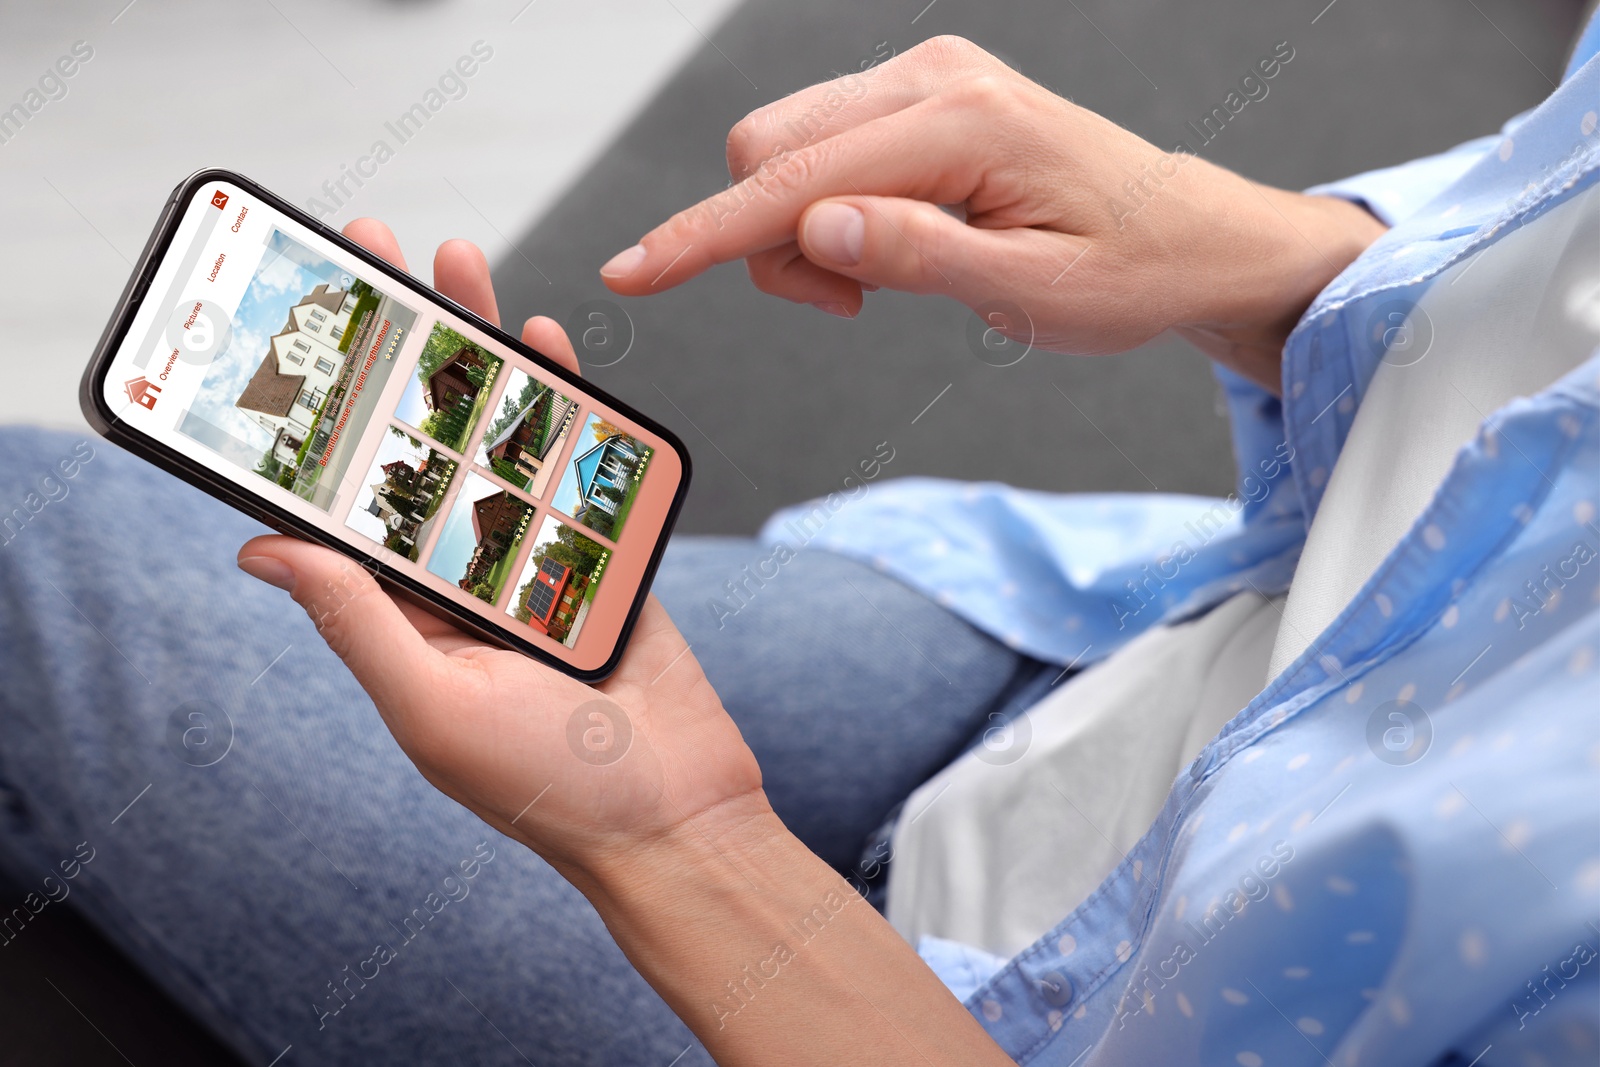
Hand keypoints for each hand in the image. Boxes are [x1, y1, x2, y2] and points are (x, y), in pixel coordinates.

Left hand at [236, 221, 766, 885]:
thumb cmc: (552, 786)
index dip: (316, 416)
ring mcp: (534, 553)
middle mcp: (459, 573)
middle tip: (367, 260)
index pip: (342, 498)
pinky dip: (561, 398)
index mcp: (402, 612)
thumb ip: (360, 621)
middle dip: (394, 349)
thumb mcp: (435, 706)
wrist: (678, 812)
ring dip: (473, 350)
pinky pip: (574, 460)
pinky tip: (539, 341)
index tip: (294, 338)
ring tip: (449, 265)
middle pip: (418, 441)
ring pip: (495, 435)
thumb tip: (263, 549)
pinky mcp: (603, 547)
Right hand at [597, 35, 1384, 390]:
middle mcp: (933, 79)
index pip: (795, 180)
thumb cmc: (1127, 270)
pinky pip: (822, 149)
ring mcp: (924, 79)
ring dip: (800, 232)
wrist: (1185, 237)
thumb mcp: (1031, 295)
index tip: (631, 272)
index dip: (703, 236)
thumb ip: (917, 257)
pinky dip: (828, 211)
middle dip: (771, 243)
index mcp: (962, 122)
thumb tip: (812, 230)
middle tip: (851, 303)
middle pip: (768, 151)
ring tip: (883, 278)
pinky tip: (888, 242)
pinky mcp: (921, 97)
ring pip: (785, 151)